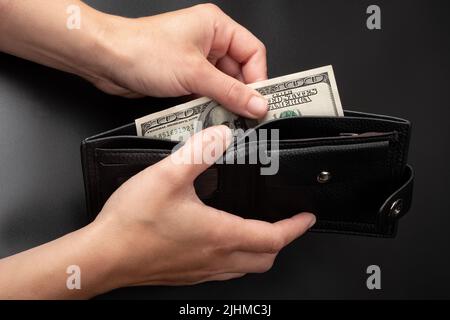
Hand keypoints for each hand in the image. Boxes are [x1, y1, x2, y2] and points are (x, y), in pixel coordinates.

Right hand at [92, 125, 314, 286]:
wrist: (102, 256)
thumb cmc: (132, 223)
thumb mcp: (168, 175)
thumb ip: (199, 152)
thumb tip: (222, 135)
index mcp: (219, 235)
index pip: (273, 238)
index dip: (294, 227)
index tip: (306, 217)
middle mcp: (214, 257)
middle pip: (264, 259)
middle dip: (281, 241)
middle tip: (286, 225)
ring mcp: (200, 270)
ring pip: (244, 268)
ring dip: (259, 251)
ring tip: (260, 232)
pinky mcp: (185, 274)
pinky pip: (222, 271)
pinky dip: (235, 258)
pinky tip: (221, 242)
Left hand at [94, 4, 268, 117]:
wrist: (107, 60)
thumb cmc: (142, 50)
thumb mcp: (195, 74)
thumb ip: (230, 92)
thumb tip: (257, 105)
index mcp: (216, 27)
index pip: (253, 52)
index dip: (259, 78)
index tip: (260, 102)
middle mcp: (208, 41)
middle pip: (239, 72)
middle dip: (240, 95)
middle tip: (246, 116)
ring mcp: (196, 60)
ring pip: (222, 85)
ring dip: (223, 103)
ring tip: (225, 118)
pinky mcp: (185, 76)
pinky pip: (206, 93)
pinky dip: (208, 106)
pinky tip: (208, 117)